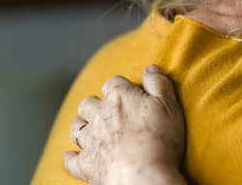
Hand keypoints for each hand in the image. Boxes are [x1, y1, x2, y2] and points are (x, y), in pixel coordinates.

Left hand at [64, 64, 187, 184]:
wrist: (144, 177)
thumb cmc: (161, 140)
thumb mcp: (170, 106)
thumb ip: (159, 84)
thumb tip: (151, 68)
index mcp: (120, 97)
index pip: (113, 83)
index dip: (120, 87)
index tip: (128, 93)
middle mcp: (99, 115)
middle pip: (88, 103)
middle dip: (95, 104)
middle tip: (105, 110)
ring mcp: (90, 141)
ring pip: (76, 127)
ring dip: (81, 125)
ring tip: (88, 127)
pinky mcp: (86, 164)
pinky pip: (71, 159)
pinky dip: (71, 156)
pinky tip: (72, 155)